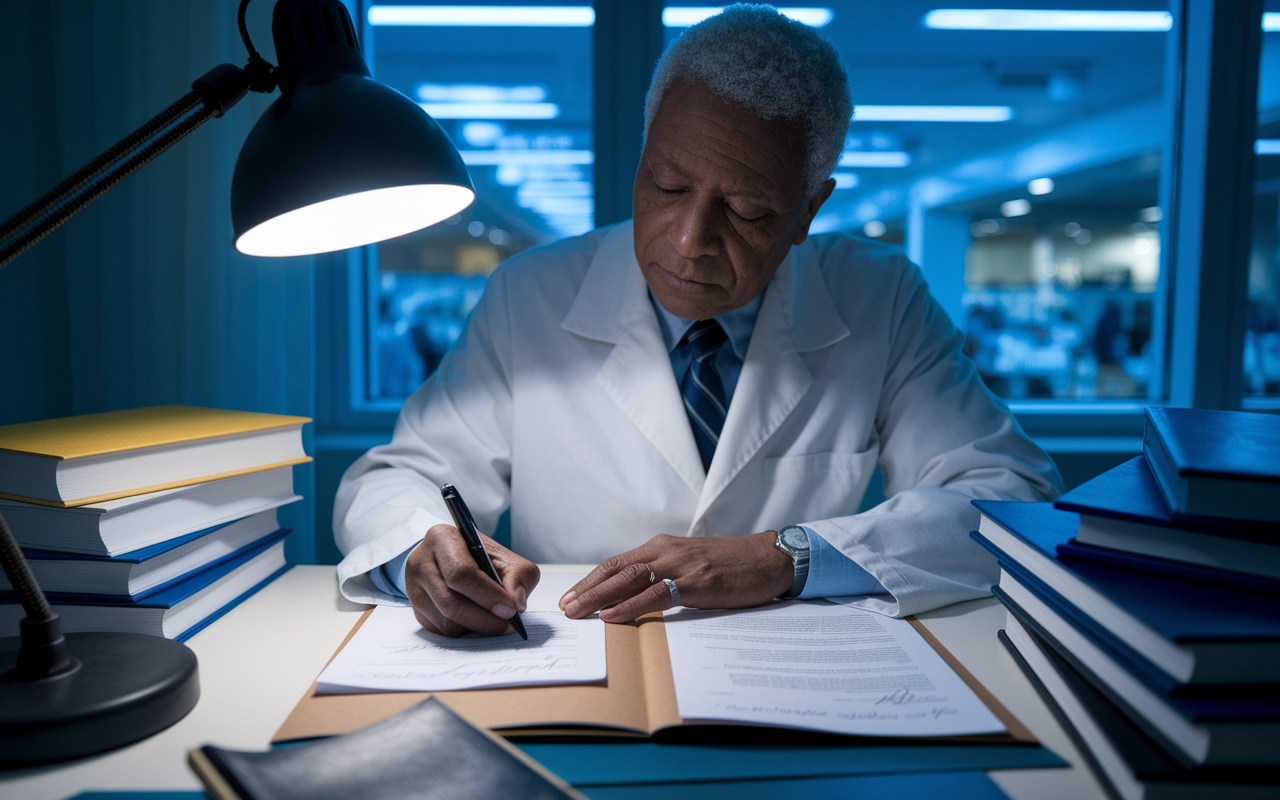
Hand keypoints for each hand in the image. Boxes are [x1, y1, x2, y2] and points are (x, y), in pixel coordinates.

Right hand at [404, 524, 539, 635]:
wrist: (454, 560)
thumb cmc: (481, 558)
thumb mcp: (505, 557)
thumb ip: (519, 575)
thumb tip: (516, 603)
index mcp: (442, 538)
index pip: (461, 572)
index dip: (487, 594)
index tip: (510, 609)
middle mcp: (421, 562)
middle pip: (451, 603)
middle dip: (485, 619)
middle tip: (508, 624)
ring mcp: (413, 588)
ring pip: (447, 621)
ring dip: (476, 626)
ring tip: (494, 619)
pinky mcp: (416, 610)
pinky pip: (442, 631)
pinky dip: (464, 630)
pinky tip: (476, 619)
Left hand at [559, 532, 792, 622]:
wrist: (769, 558)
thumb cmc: (731, 565)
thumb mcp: (691, 565)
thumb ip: (664, 575)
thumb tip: (635, 599)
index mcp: (662, 547)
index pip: (617, 563)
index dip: (591, 580)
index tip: (571, 596)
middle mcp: (666, 551)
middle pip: (615, 570)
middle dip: (586, 590)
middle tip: (564, 608)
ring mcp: (680, 565)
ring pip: (629, 579)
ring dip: (599, 598)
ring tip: (579, 613)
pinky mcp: (696, 581)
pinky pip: (656, 594)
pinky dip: (630, 606)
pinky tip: (613, 616)